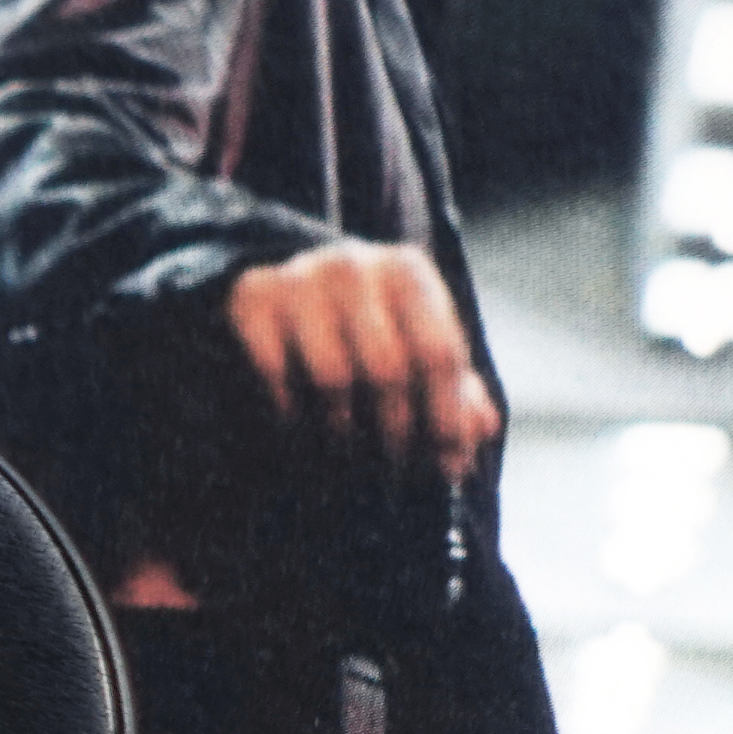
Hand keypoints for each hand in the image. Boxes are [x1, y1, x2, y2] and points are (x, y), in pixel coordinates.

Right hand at [225, 241, 499, 480]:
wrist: (286, 283)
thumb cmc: (368, 322)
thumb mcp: (415, 341)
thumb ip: (455, 386)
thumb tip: (481, 427)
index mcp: (407, 270)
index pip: (438, 351)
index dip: (446, 415)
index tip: (449, 466)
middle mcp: (354, 264)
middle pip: (387, 367)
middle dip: (397, 430)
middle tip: (397, 469)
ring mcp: (299, 278)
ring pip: (332, 377)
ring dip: (344, 430)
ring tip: (352, 456)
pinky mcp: (251, 296)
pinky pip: (276, 374)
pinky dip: (290, 412)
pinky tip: (301, 429)